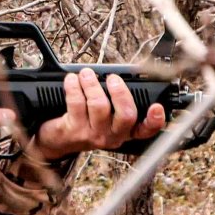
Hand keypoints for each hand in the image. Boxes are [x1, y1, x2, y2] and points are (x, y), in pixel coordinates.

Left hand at [26, 68, 166, 161]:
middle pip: (126, 116)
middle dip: (120, 92)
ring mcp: (94, 135)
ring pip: (99, 106)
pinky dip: (74, 87)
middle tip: (113, 79)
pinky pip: (77, 103)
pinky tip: (72, 80)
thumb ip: (117, 99)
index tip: (156, 107)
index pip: (146, 130)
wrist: (57, 139)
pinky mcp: (74, 131)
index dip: (155, 120)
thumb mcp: (106, 115)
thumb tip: (120, 74)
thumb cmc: (85, 120)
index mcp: (125, 131)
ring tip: (86, 74)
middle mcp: (113, 136)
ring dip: (92, 85)